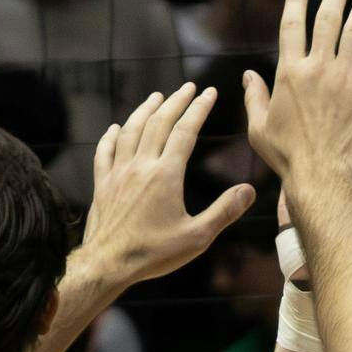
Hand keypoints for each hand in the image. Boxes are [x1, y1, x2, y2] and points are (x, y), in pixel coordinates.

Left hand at [81, 83, 250, 285]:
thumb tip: (249, 190)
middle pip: (158, 123)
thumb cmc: (154, 254)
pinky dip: (111, 136)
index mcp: (166, 175)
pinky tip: (116, 128)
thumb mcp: (198, 237)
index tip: (209, 92)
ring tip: (155, 97)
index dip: (199, 109)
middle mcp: (140, 167)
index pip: (185, 132)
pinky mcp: (102, 185)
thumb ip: (224, 211)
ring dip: (144, 111)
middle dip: (175, 101)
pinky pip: (105, 152)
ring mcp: (118, 174)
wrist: (107, 264)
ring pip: (130, 131)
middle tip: (187, 87)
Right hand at [244, 0, 351, 183]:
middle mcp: (318, 68)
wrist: (322, 176)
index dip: (296, 3)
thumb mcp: (258, 127)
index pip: (292, 27)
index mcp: (289, 72)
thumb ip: (253, 97)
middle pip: (327, 19)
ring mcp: (347, 78)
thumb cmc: (288, 157)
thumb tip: (247, 76)